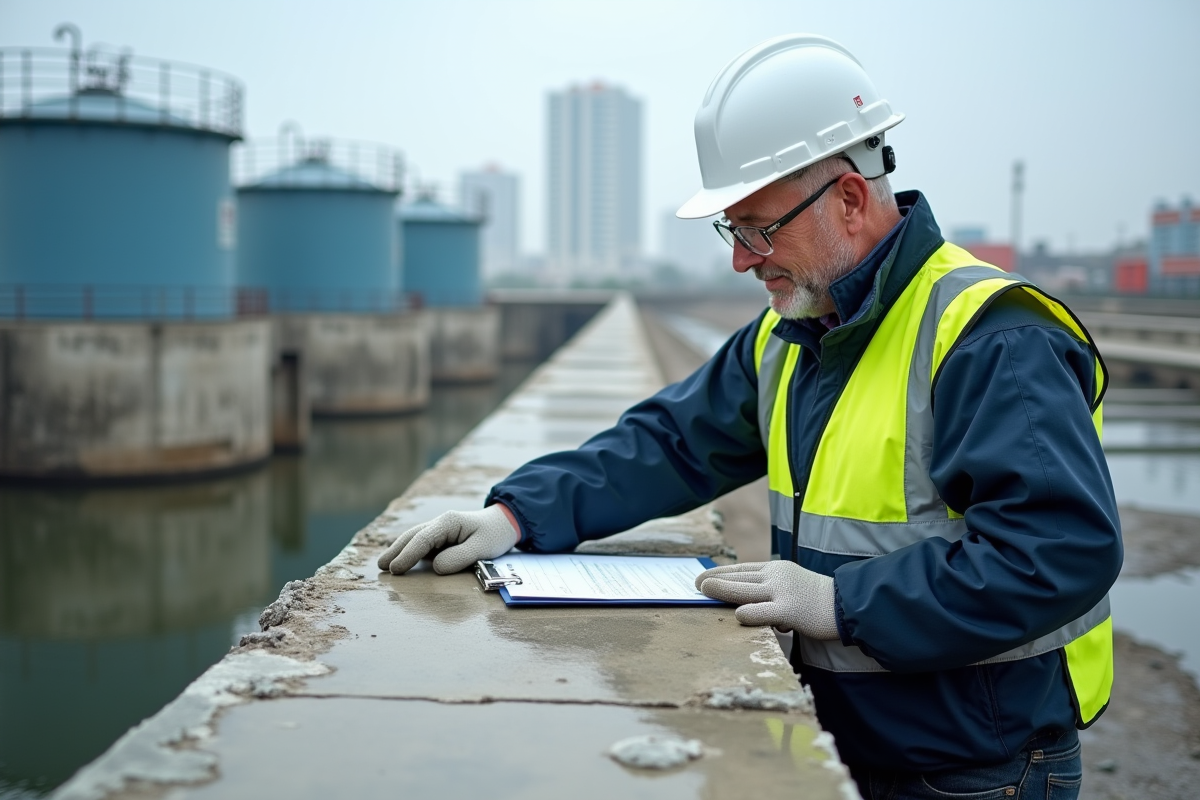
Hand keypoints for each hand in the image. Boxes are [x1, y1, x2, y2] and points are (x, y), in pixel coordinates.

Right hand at [376, 505, 520, 575]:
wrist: (505, 524)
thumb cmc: (495, 536)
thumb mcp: (482, 548)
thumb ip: (458, 557)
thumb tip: (435, 567)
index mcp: (448, 522)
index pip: (422, 539)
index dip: (408, 555)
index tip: (396, 569)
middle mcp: (440, 523)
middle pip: (412, 536)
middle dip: (395, 551)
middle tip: (380, 566)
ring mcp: (439, 530)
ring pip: (414, 539)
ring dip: (399, 550)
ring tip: (384, 565)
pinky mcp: (441, 538)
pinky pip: (421, 544)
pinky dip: (409, 552)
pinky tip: (400, 561)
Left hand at [696, 561, 838, 639]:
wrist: (847, 605)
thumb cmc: (818, 601)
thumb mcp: (792, 587)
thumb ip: (771, 592)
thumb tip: (745, 606)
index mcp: (777, 569)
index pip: (742, 569)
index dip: (721, 571)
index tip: (703, 575)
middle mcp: (776, 576)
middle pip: (738, 576)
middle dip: (714, 579)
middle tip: (695, 583)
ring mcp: (782, 591)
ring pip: (743, 589)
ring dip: (721, 589)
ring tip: (704, 591)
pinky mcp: (789, 609)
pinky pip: (760, 611)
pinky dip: (746, 613)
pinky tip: (737, 615)